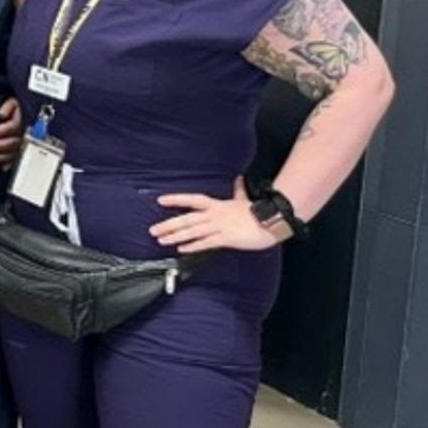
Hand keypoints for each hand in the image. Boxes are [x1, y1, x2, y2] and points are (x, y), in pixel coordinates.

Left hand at [0, 97, 24, 169]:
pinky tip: (3, 167)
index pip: (12, 126)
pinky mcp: (26, 148)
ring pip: (17, 151)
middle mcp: (27, 131)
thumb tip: (1, 114)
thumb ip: (8, 106)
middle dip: (0, 145)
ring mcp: (27, 141)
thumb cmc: (18, 106)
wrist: (29, 110)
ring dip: (4, 156)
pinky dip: (12, 163)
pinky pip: (20, 158)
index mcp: (25, 118)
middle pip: (15, 140)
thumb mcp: (14, 101)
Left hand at [151, 177, 278, 253]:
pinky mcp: (227, 238)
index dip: (176, 199)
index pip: (192, 199)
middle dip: (169, 224)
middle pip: (187, 218)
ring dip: (176, 235)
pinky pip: (207, 242)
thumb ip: (237, 190)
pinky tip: (182, 249)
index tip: (160, 200)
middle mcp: (215, 214)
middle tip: (152, 230)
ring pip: (194, 230)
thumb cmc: (258, 212)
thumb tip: (238, 178)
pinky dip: (194, 245)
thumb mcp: (244, 199)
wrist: (274, 220)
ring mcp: (220, 226)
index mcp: (217, 205)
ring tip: (162, 240)